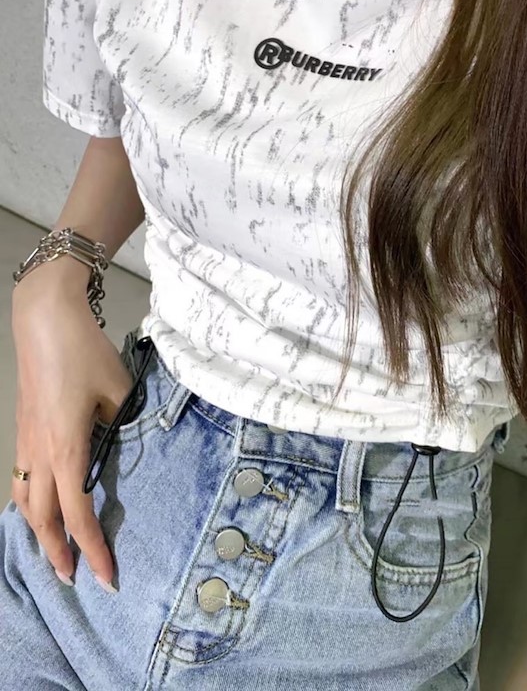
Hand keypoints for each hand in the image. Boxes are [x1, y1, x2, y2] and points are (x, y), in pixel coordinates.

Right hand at [10, 288, 134, 586]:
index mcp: (66, 449)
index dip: (92, 549)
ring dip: (37, 532)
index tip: (106, 577)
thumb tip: (133, 441)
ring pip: (24, 502)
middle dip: (57, 554)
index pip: (77, 514)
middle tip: (74, 580)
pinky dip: (27, 504)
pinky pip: (19, 479)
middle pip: (42, 519)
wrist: (44, 320)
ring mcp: (26, 441)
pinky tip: (37, 506)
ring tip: (53, 552)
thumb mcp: (119, 388)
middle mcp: (39, 453)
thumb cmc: (84, 352)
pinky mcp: (23, 429)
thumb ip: (127, 422)